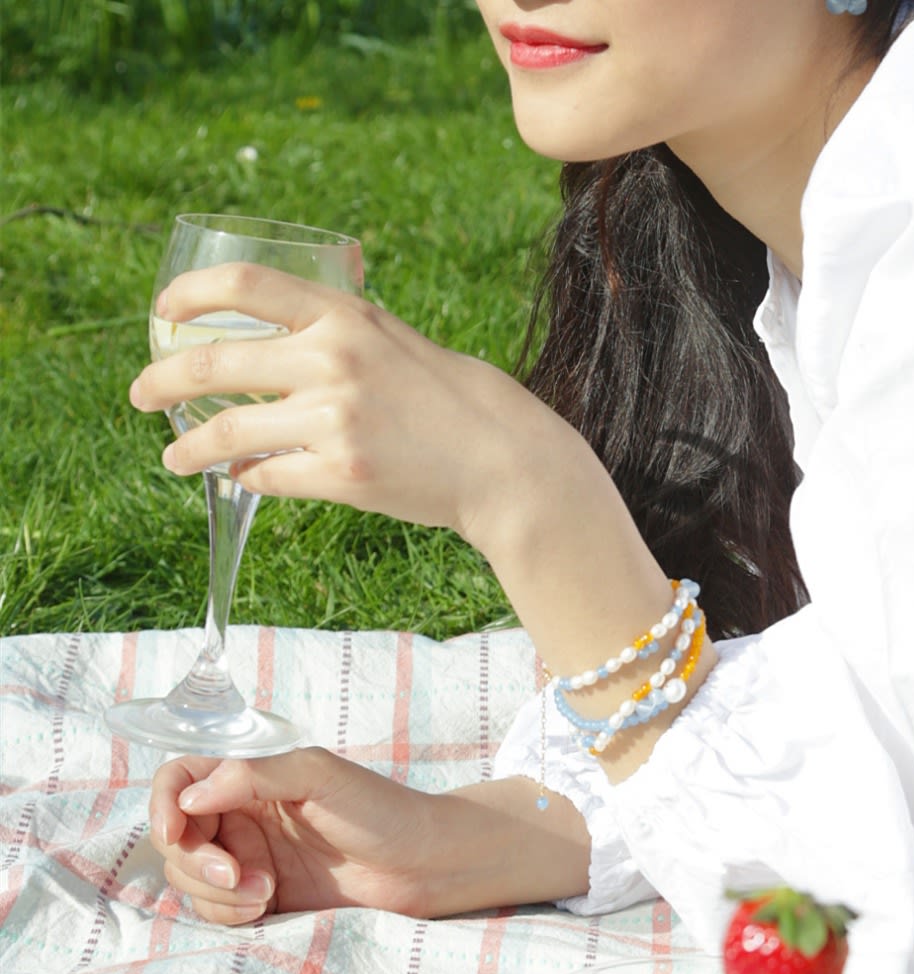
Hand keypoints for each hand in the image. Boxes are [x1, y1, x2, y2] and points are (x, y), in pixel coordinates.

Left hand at [127, 262, 596, 545]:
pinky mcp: (344, 476)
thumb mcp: (395, 341)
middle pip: (213, 363)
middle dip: (161, 382)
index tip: (162, 314)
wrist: (504, 461)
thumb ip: (339, 333)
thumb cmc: (453, 402)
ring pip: (229, 432)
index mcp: (345, 317)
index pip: (243, 286)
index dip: (188, 296)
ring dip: (190, 448)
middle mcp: (333, 362)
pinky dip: (247, 479)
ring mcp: (336, 421)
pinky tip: (240, 479)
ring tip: (175, 459)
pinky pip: (268, 476)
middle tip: (141, 395)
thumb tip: (275, 343)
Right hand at [149, 748, 437, 923]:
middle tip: (234, 875)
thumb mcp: (321, 775)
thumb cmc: (380, 810)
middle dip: (194, 860)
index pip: (179, 781)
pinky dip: (227, 912)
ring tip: (267, 892)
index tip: (173, 832)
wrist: (422, 865)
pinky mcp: (259, 899)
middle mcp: (241, 815)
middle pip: (176, 836)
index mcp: (250, 776)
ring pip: (189, 877)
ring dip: (215, 891)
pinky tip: (266, 907)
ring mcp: (248, 858)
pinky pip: (215, 909)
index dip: (163, 805)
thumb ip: (255, 773)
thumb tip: (191, 796)